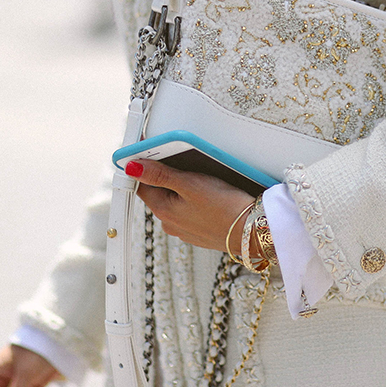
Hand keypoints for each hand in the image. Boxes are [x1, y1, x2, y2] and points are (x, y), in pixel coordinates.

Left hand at [126, 160, 256, 253]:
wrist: (253, 231)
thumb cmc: (225, 208)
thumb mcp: (190, 184)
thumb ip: (160, 175)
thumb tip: (133, 168)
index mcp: (163, 211)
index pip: (142, 185)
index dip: (144, 168)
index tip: (151, 154)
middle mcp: (171, 224)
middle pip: (160, 193)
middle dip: (167, 177)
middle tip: (183, 163)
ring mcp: (186, 230)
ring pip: (176, 202)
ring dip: (183, 190)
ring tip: (201, 178)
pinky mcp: (201, 232)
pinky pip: (191, 211)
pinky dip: (196, 201)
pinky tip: (211, 194)